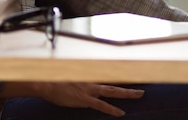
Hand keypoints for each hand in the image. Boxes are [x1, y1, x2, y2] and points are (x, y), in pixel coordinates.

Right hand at [3, 82, 144, 116]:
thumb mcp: (68, 78)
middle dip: (128, 84)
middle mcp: (90, 80)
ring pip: (111, 90)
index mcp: (87, 76)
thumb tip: (84, 84)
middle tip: (142, 86)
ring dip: (126, 93)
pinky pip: (101, 104)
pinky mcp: (84, 99)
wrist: (44, 83)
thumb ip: (79, 81)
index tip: (132, 74)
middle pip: (113, 81)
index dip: (120, 75)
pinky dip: (111, 109)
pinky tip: (121, 112)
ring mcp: (88, 89)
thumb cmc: (53, 81)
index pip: (107, 75)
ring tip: (139, 95)